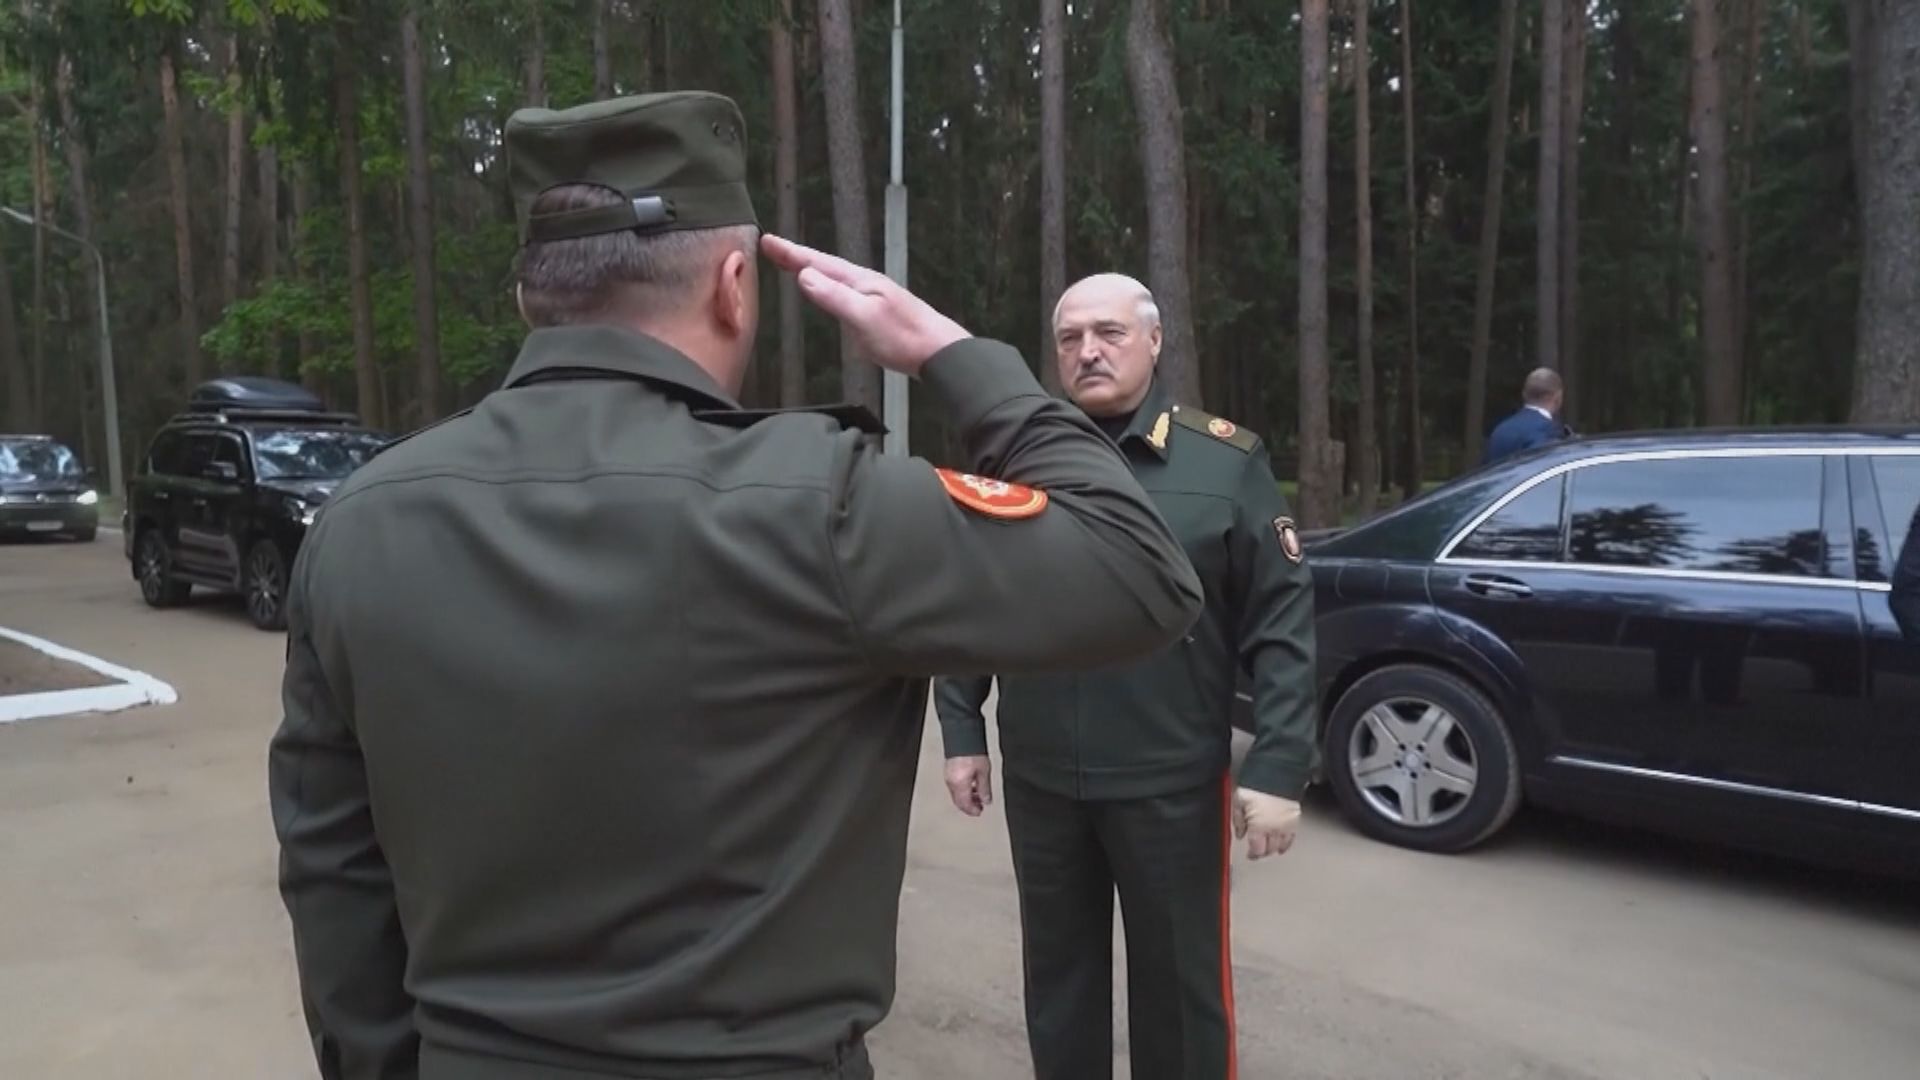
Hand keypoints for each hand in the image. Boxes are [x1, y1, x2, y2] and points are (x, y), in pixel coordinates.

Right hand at [760, 234, 968, 375]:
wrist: (940, 353)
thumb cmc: (904, 337)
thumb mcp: (863, 317)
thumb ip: (834, 296)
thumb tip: (804, 275)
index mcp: (859, 280)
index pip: (818, 262)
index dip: (791, 252)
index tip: (767, 240)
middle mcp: (865, 283)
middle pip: (824, 265)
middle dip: (797, 256)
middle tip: (772, 247)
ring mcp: (872, 296)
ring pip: (834, 277)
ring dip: (811, 268)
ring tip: (792, 264)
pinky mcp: (877, 311)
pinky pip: (843, 291)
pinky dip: (827, 286)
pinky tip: (827, 292)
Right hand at [944, 755, 993, 816]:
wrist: (962, 737)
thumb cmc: (972, 752)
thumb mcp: (984, 772)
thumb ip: (985, 789)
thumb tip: (986, 800)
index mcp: (960, 785)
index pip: (965, 804)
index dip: (972, 811)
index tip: (979, 812)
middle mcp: (951, 783)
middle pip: (959, 801)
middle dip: (969, 806)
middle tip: (979, 807)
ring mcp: (948, 777)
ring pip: (956, 794)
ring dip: (966, 798)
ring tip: (977, 796)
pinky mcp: (948, 771)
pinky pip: (954, 787)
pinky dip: (962, 790)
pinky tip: (970, 786)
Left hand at [1232, 788, 1300, 859]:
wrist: (1276, 771)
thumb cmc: (1256, 784)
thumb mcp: (1238, 801)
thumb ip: (1238, 820)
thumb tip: (1239, 833)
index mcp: (1259, 827)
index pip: (1257, 850)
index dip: (1253, 855)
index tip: (1250, 855)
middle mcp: (1274, 829)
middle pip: (1269, 849)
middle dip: (1263, 852)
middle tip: (1258, 851)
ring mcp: (1287, 824)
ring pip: (1281, 844)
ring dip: (1274, 848)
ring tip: (1270, 848)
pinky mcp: (1295, 817)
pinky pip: (1292, 836)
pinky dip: (1287, 842)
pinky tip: (1283, 842)